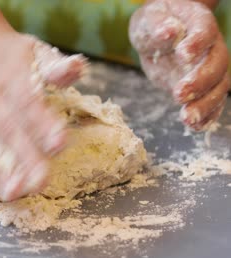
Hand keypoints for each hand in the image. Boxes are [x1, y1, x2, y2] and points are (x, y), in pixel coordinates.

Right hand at [0, 29, 85, 200]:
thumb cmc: (12, 54)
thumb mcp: (37, 51)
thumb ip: (56, 65)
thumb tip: (76, 67)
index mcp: (14, 78)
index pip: (28, 102)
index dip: (43, 123)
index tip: (59, 142)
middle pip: (9, 130)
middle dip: (25, 156)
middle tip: (41, 180)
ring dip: (0, 170)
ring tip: (13, 192)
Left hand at [129, 0, 228, 130]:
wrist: (159, 33)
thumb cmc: (155, 22)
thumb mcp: (150, 19)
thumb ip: (158, 25)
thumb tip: (168, 32)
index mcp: (199, 23)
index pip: (204, 32)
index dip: (197, 43)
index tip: (182, 54)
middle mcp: (212, 47)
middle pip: (216, 64)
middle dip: (200, 81)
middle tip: (179, 94)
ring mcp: (209, 68)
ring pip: (218, 87)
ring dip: (205, 104)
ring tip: (187, 118)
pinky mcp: (201, 86)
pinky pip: (212, 102)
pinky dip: (206, 115)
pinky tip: (195, 126)